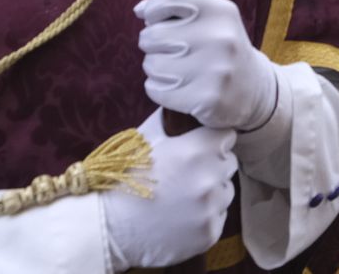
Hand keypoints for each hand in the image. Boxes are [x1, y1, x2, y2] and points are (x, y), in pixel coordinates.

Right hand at [102, 110, 237, 270]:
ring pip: (226, 191)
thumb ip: (171, 121)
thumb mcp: (145, 140)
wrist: (109, 226)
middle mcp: (209, 179)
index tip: (203, 146)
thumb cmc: (125, 178)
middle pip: (229, 163)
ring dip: (211, 192)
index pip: (228, 136)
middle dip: (213, 165)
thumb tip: (187, 104)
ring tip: (182, 197)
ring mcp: (211, 209)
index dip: (214, 140)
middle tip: (188, 173)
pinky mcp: (210, 234)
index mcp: (196, 151)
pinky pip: (219, 217)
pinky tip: (182, 217)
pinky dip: (205, 216)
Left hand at [136, 0, 277, 130]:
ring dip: (155, 68)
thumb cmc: (219, 47)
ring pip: (152, 64)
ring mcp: (216, 69)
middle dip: (152, 43)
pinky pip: (156, 89)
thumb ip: (176, 7)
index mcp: (221, 11)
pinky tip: (178, 88)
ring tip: (177, 70)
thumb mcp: (210, 18)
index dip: (154, 8)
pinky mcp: (207, 99)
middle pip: (153, 35)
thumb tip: (140, 10)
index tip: (154, 19)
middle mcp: (221, 37)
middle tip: (171, 49)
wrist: (253, 89)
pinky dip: (159, 89)